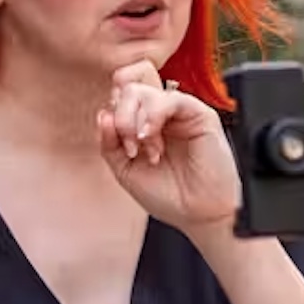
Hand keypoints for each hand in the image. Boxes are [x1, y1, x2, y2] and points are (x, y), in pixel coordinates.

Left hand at [97, 62, 241, 237]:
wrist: (199, 215)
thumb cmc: (169, 196)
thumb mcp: (125, 171)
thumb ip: (110, 143)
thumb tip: (103, 114)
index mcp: (143, 123)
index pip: (119, 96)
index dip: (113, 112)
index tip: (117, 141)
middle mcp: (160, 115)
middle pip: (127, 89)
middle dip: (121, 119)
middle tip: (131, 148)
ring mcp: (179, 112)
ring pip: (142, 90)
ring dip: (135, 122)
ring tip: (148, 150)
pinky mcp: (199, 113)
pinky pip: (169, 98)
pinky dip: (152, 117)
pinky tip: (152, 139)